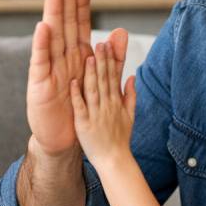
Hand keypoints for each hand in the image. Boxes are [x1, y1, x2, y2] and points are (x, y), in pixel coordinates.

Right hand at [27, 0, 128, 154]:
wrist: (61, 139)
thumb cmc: (77, 108)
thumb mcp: (97, 79)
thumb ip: (111, 57)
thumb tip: (122, 32)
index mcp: (75, 55)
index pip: (79, 24)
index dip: (81, 3)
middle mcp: (61, 57)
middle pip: (65, 23)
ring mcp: (49, 68)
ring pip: (52, 36)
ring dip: (54, 13)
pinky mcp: (39, 83)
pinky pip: (41, 61)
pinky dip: (42, 44)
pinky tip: (43, 27)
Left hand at [70, 41, 136, 169]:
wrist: (115, 162)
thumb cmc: (120, 140)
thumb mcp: (130, 116)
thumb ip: (130, 95)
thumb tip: (132, 76)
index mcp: (116, 102)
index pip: (113, 77)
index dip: (110, 60)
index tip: (108, 44)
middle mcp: (107, 106)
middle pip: (104, 80)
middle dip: (102, 61)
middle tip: (100, 43)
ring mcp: (96, 115)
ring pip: (93, 90)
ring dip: (91, 74)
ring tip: (88, 57)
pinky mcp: (84, 125)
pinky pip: (80, 108)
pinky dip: (76, 95)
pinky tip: (73, 82)